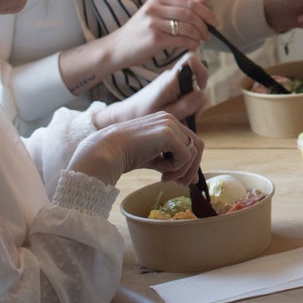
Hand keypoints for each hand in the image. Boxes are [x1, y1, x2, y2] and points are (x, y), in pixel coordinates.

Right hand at [68, 111, 201, 186]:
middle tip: (179, 184)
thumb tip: (190, 178)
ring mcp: (169, 124)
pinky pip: (185, 156)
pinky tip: (160, 171)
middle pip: (197, 145)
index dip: (190, 162)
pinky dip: (176, 168)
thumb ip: (170, 162)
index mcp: (165, 121)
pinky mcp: (167, 134)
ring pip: (193, 151)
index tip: (181, 179)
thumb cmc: (123, 155)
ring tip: (165, 178)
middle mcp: (169, 119)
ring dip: (182, 170)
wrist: (105, 152)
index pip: (190, 141)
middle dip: (191, 168)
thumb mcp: (151, 157)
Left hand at [95, 56, 209, 127]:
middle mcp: (172, 78)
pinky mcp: (169, 91)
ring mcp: (171, 84)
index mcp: (170, 80)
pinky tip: (175, 117)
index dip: (202, 70)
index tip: (201, 87)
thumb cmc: (141, 115)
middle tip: (189, 115)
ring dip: (190, 106)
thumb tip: (203, 94)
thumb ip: (186, 105)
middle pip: (195, 81)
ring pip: (191, 91)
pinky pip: (183, 95)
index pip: (191, 59)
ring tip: (179, 118)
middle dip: (197, 99)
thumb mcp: (166, 113)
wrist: (124, 116)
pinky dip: (183, 107)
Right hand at [108, 0, 218, 70]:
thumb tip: (203, 2)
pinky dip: (191, 44)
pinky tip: (192, 47)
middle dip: (204, 24)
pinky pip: (181, 39)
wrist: (115, 48)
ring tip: (200, 41)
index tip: (214, 21)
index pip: (188, 2)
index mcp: (157, 0)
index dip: (205, 12)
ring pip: (187, 26)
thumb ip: (178, 8)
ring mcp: (154, 23)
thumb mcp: (155, 15)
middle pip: (190, 13)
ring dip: (198, 35)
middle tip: (208, 34)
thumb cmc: (138, 34)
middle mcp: (155, 8)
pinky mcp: (155, 38)